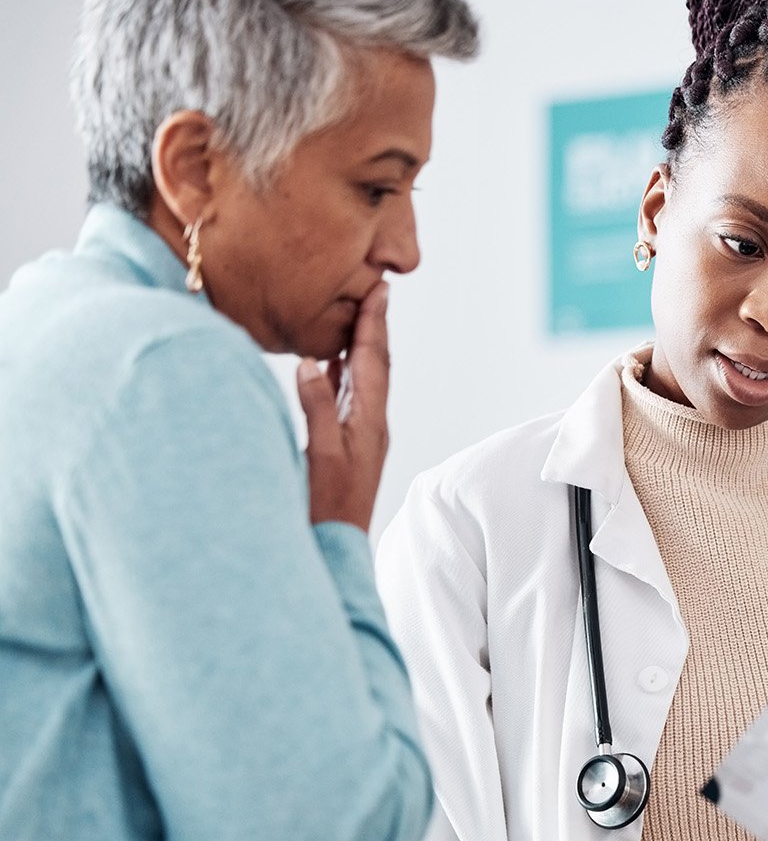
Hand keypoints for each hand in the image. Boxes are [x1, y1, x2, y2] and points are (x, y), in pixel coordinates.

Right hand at [295, 283, 390, 531]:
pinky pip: (346, 398)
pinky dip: (341, 373)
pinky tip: (330, 365)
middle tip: (373, 291)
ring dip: (358, 346)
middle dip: (373, 327)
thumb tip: (314, 362)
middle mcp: (370, 425)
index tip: (380, 289)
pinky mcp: (345, 447)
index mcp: (369, 423)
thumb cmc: (326, 510)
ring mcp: (359, 436)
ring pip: (361, 380)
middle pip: (374, 365)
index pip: (373, 362)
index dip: (374, 324)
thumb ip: (318, 408)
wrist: (333, 551)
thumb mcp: (322, 455)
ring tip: (353, 316)